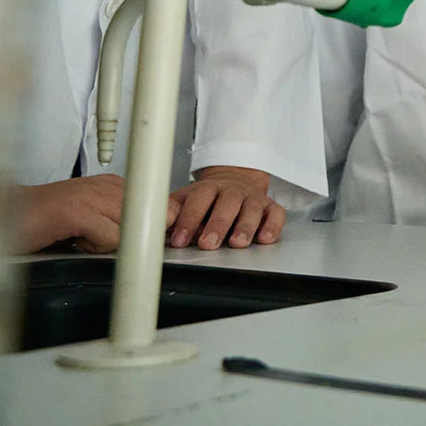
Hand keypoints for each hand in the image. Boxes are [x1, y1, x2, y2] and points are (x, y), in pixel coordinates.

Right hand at [17, 174, 175, 253]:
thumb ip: (123, 220)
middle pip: (149, 216)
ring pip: (131, 227)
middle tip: (99, 237)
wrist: (5, 217)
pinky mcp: (78, 212)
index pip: (158, 203)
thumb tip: (163, 229)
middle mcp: (107, 184)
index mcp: (113, 183)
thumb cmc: (47, 221)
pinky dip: (95, 247)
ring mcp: (92, 196)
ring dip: (110, 243)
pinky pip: (110, 237)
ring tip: (83, 237)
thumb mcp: (93, 217)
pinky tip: (74, 240)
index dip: (152, 226)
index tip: (134, 237)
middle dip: (133, 236)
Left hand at [168, 165, 282, 249]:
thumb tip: (149, 223)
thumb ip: (170, 211)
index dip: (189, 219)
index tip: (179, 240)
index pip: (198, 199)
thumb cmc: (207, 199)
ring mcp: (252, 199)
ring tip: (237, 243)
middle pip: (227, 203)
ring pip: (252, 209)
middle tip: (208, 244)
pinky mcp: (270, 207)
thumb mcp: (185, 200)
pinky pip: (276, 214)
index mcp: (207, 189)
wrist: (236, 181)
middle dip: (218, 224)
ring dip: (245, 226)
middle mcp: (232, 191)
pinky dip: (272, 226)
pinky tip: (264, 238)